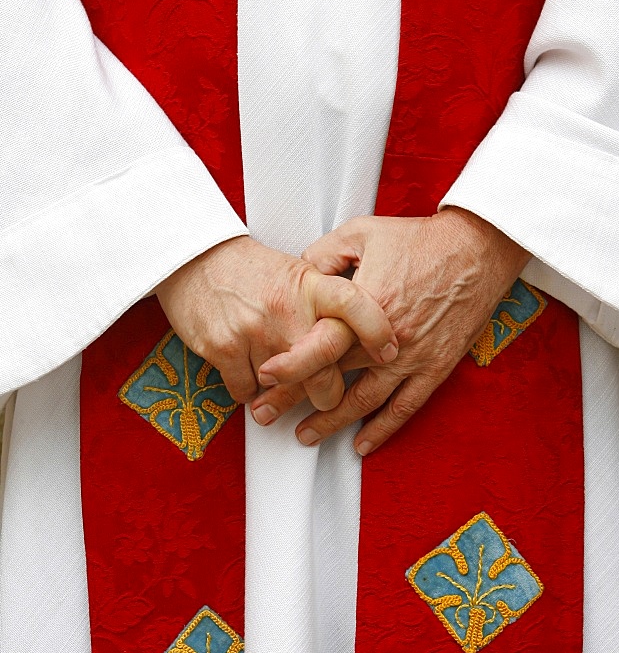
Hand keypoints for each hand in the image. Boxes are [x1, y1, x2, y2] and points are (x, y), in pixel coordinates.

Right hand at [155, 236, 398, 410]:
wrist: (194, 260)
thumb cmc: (252, 270)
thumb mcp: (299, 271)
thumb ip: (329, 300)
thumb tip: (365, 332)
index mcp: (309, 284)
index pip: (354, 304)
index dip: (377, 330)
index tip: (390, 350)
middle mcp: (285, 309)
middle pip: (326, 371)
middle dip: (329, 392)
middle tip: (326, 392)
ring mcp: (254, 331)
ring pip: (288, 389)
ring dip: (285, 393)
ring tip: (279, 377)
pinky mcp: (224, 350)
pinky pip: (248, 393)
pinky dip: (250, 392)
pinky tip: (249, 372)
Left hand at [252, 209, 529, 451]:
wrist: (478, 249)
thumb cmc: (419, 239)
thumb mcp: (361, 233)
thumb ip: (322, 254)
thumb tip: (296, 275)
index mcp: (364, 306)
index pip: (318, 345)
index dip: (289, 365)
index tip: (262, 377)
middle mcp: (385, 340)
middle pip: (332, 378)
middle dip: (293, 400)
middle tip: (264, 414)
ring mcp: (412, 358)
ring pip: (364, 401)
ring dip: (331, 423)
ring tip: (303, 436)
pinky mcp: (435, 367)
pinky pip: (406, 407)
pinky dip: (382, 430)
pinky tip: (361, 445)